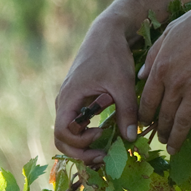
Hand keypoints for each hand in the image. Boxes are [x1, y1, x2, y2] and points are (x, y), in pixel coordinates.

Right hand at [54, 16, 139, 162]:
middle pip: (60, 138)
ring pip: (66, 134)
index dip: (80, 142)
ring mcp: (68, 102)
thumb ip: (127, 112)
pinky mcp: (76, 101)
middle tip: (102, 156)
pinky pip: (74, 125)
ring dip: (82, 146)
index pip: (62, 132)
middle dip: (79, 152)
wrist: (106, 34)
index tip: (101, 135)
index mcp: (69, 97)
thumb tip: (130, 139)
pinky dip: (85, 135)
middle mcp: (64, 102)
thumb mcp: (122, 84)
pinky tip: (104, 134)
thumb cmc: (112, 55)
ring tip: (104, 149)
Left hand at [137, 2, 190, 155]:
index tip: (143, 123)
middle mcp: (174, 85)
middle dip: (159, 129)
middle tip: (159, 138)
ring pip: (180, 122)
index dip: (143, 115)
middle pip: (162, 114)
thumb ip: (152, 56)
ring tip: (171, 148)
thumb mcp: (168, 34)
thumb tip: (141, 75)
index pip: (147, 100)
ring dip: (174, 138)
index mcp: (160, 70)